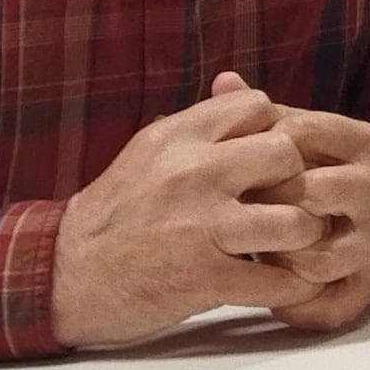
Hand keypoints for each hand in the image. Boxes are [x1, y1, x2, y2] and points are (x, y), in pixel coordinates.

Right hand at [52, 80, 334, 347]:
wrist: (63, 275)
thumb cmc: (115, 214)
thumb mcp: (148, 154)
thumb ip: (197, 125)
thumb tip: (235, 81)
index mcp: (176, 137)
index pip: (257, 107)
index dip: (276, 131)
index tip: (274, 161)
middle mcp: (192, 173)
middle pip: (287, 157)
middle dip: (300, 181)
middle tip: (294, 203)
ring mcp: (200, 227)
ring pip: (296, 222)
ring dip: (306, 238)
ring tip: (298, 246)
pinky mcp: (204, 280)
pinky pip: (278, 282)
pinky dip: (297, 287)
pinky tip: (293, 284)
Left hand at [249, 90, 369, 334]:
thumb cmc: (328, 172)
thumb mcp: (307, 136)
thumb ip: (266, 114)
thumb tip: (223, 79)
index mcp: (364, 141)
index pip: (297, 135)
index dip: (254, 152)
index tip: (233, 166)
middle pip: (306, 193)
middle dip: (263, 205)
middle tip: (233, 211)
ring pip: (313, 255)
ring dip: (273, 257)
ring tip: (251, 252)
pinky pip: (322, 302)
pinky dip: (289, 301)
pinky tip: (269, 287)